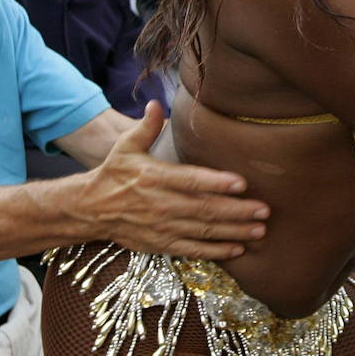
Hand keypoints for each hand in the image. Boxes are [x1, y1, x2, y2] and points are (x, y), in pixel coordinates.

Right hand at [75, 101, 267, 259]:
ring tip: (259, 230)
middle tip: (265, 210)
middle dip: (237, 211)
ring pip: (204, 231)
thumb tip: (155, 104)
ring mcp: (162, 227)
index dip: (217, 183)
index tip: (241, 183)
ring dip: (234, 232)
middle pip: (205, 209)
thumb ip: (146, 127)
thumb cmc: (113, 174)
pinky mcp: (161, 244)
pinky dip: (215, 251)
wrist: (89, 209)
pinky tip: (237, 249)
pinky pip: (192, 250)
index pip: (191, 181)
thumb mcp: (126, 147)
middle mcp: (161, 204)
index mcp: (155, 178)